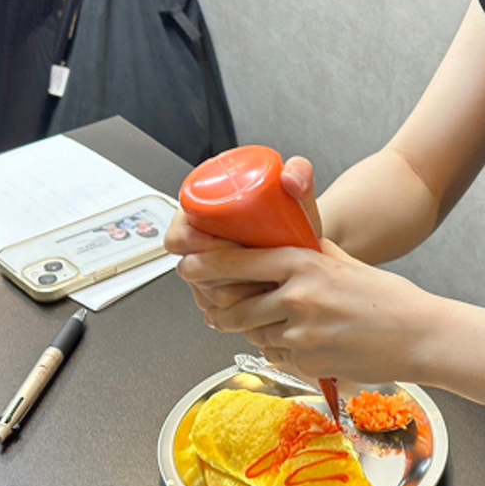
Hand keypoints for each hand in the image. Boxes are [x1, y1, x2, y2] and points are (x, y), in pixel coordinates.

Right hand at [165, 155, 322, 310]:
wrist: (305, 245)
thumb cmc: (293, 217)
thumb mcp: (297, 190)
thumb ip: (300, 171)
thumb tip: (289, 179)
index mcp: (199, 215)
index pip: (179, 237)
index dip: (199, 246)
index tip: (231, 245)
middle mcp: (199, 247)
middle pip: (191, 270)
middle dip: (223, 274)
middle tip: (256, 267)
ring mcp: (208, 275)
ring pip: (206, 295)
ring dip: (235, 293)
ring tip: (264, 281)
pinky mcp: (222, 297)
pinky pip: (220, 313)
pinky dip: (240, 311)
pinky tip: (260, 300)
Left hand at [180, 239, 443, 383]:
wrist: (417, 335)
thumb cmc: (386, 298)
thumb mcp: (342, 261)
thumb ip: (306, 252)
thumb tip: (275, 240)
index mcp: (302, 264)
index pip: (237, 262)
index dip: (205, 265)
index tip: (188, 265)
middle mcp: (296, 297)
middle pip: (234, 305)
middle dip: (219, 309)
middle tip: (213, 307)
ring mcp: (300, 332)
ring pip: (253, 332)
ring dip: (252, 329)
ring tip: (265, 323)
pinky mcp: (306, 361)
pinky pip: (276, 355)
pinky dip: (279, 349)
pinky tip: (297, 341)